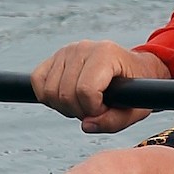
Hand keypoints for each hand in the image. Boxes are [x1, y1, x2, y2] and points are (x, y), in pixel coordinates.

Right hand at [31, 41, 172, 133]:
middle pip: (65, 93)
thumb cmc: (136, 89)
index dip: (93, 109)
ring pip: (49, 91)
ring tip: (82, 104)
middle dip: (79, 111)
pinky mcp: (55, 57)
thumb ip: (113, 122)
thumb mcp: (135, 110)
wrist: (134, 69)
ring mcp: (67, 50)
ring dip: (64, 106)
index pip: (85, 90)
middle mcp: (83, 48)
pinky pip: (37, 81)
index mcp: (106, 54)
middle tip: (94, 109)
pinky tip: (67, 99)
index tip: (105, 109)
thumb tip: (85, 125)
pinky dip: (48, 97)